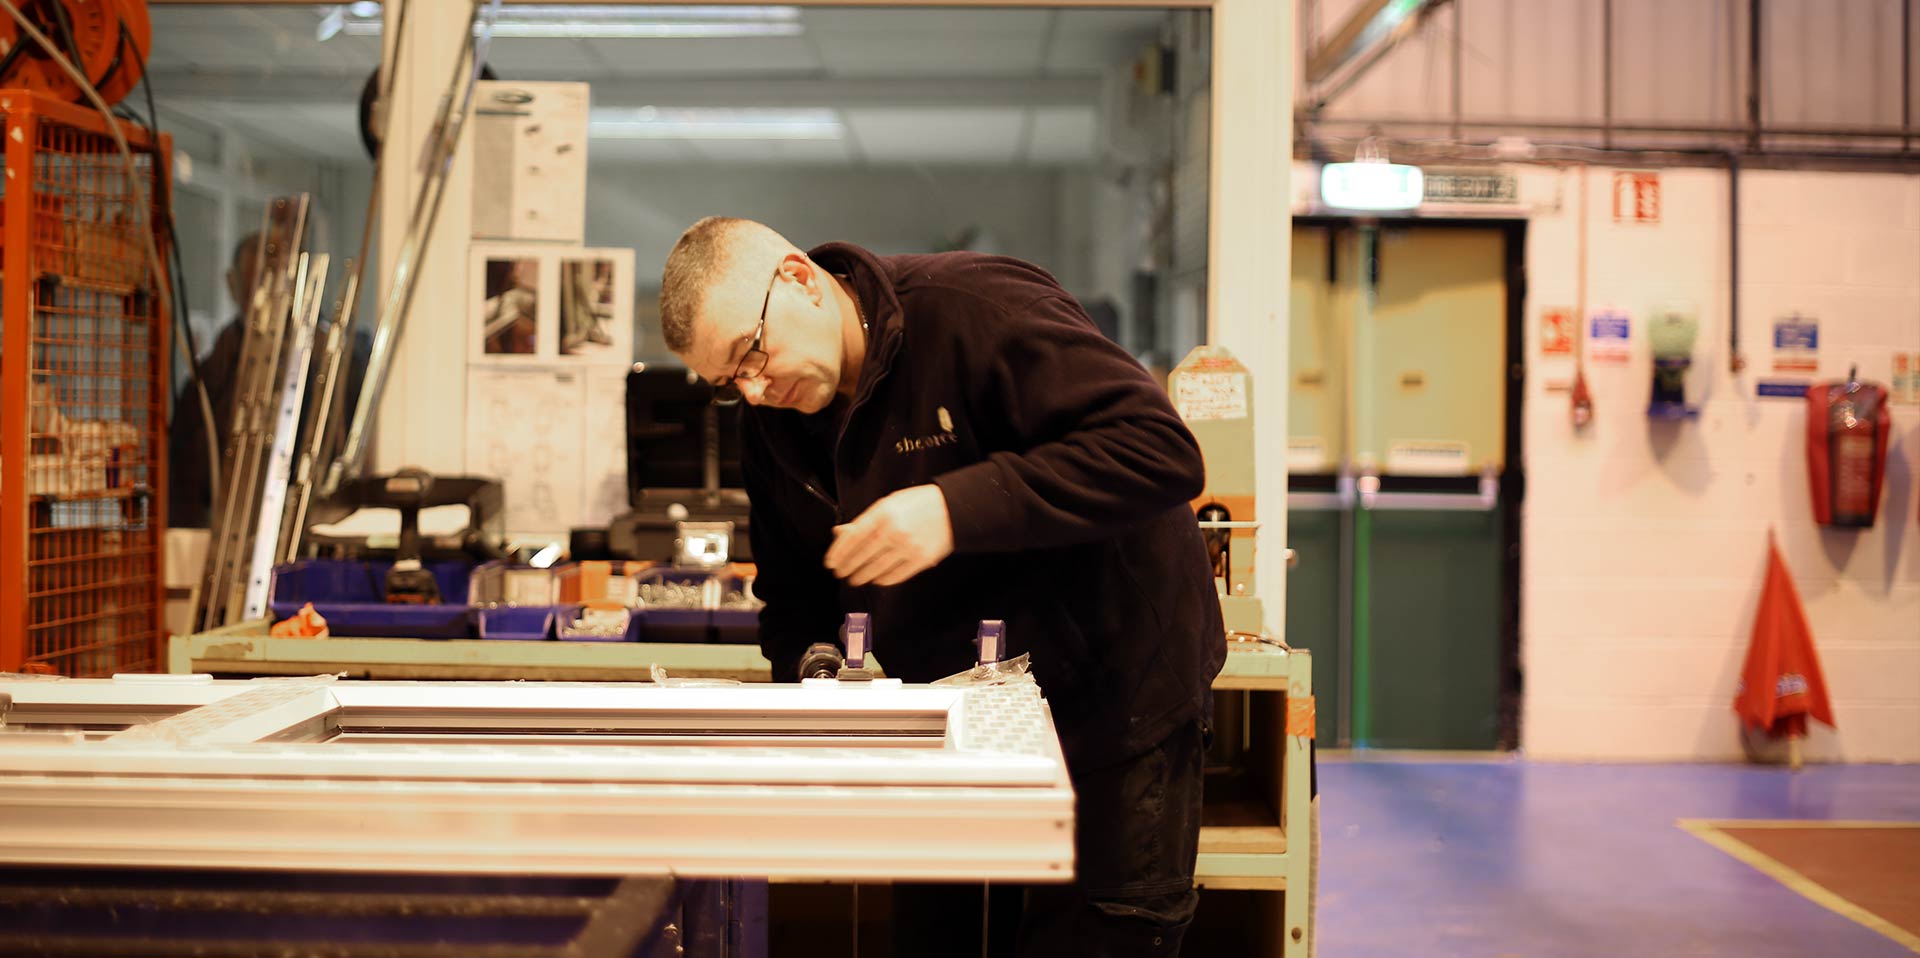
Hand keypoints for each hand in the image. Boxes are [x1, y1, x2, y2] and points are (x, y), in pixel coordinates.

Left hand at [825, 485, 954, 586]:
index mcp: (883, 513)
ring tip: (855, 579)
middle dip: (848, 567)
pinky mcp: (921, 560)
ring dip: (862, 576)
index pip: (853, 537)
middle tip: (840, 573)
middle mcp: (894, 531)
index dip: (839, 552)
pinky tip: (876, 580)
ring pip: (877, 568)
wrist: (954, 510)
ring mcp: (908, 547)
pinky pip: (896, 575)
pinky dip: (883, 580)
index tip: (831, 562)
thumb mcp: (889, 504)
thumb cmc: (918, 504)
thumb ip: (865, 520)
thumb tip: (840, 533)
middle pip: (862, 555)